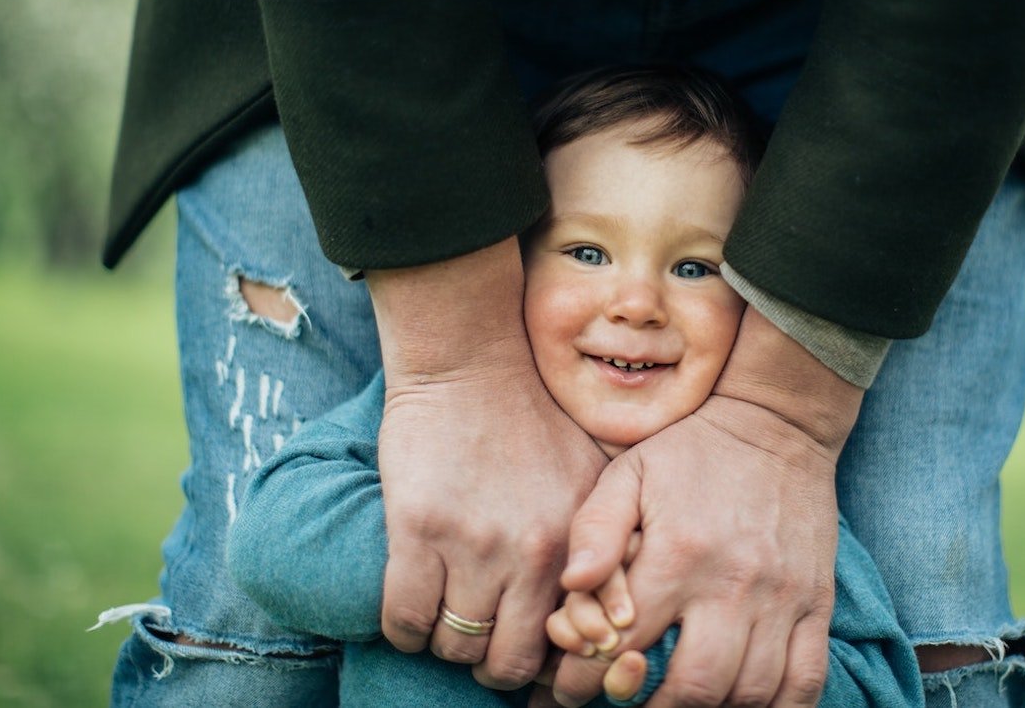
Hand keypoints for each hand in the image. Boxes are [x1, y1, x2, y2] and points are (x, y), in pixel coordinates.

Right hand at [370, 241, 607, 689]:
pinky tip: (411, 608)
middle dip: (493, 661)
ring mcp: (473, 544)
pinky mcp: (418, 530)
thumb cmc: (537, 417)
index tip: (528, 646)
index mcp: (580, 546)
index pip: (570, 647)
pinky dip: (404, 627)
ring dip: (446, 642)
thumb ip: (609, 542)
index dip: (549, 662)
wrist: (473, 362)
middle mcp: (533, 554)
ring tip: (446, 616)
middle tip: (482, 639)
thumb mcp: (597, 476)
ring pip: (454, 646)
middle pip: (508, 663)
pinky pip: (404, 618)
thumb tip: (620, 615)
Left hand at [553, 307, 863, 706]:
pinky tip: (743, 703)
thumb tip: (571, 585)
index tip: (574, 686)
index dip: (590, 678)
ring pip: (750, 693)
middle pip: (694, 687)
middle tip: (630, 699)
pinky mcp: (817, 604)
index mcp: (677, 554)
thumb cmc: (689, 451)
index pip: (625, 644)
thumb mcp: (629, 472)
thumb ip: (594, 528)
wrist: (775, 422)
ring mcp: (782, 598)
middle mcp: (732, 584)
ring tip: (680, 702)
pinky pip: (806, 682)